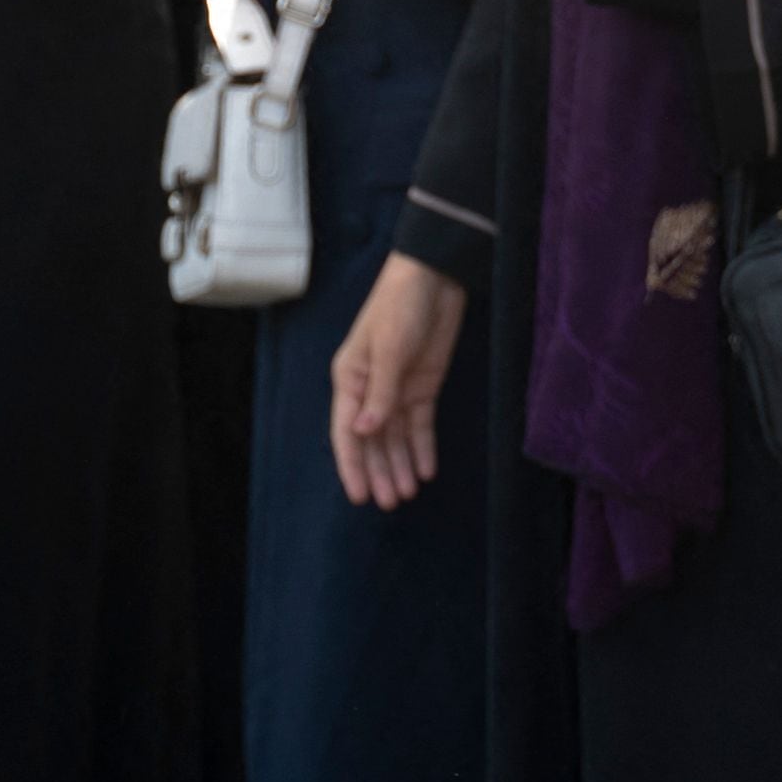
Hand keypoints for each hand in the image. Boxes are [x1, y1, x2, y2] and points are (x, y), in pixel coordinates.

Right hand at [329, 253, 467, 509]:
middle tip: (391, 504)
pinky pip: (420, 425)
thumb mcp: (389, 349)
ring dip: (400, 465)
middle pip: (372, 441)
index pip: (347, 432)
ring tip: (407, 494)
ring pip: (396, 438)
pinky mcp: (423, 386)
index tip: (359, 495)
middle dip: (380, 472)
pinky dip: (422, 448)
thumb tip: (364, 431)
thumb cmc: (400, 306)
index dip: (353, 465)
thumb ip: (380, 392)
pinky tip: (425, 471)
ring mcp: (397, 389)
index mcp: (350, 379)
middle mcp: (370, 389)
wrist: (434, 277)